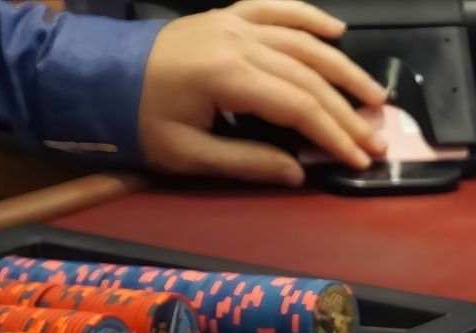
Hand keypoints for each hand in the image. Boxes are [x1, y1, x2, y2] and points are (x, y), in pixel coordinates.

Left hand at [139, 0, 387, 184]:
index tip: (360, 160)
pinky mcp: (227, 16)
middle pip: (308, 76)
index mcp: (227, 76)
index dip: (334, 134)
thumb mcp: (188, 155)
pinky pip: (276, 8)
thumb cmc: (140, 122)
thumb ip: (247, 163)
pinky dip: (308, 17)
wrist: (97, 77)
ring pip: (303, 42)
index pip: (298, 105)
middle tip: (378, 140)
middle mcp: (237, 41)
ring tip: (374, 96)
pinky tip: (337, 31)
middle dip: (347, 112)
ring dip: (343, 69)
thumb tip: (299, 173)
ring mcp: (233, 23)